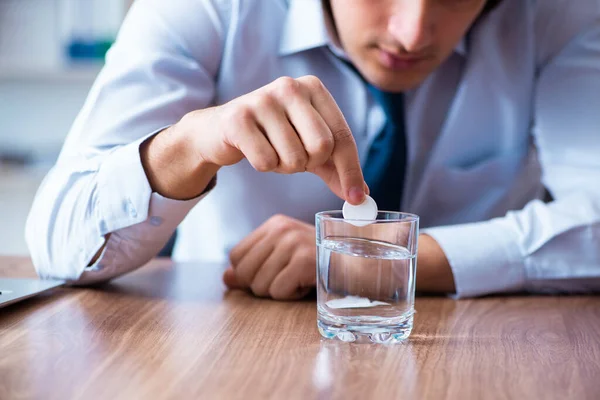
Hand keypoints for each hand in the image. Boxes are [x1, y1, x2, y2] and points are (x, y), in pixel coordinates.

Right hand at [141, 75, 366, 202]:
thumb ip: (335, 168)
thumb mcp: (308, 148)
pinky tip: (253, 150)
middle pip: (322, 146)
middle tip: (294, 157)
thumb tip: (360, 196)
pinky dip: (263, 166)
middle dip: (309, 164)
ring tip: (271, 150)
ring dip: (284, 166)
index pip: (342, 135)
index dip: (351, 170)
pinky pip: (266, 161)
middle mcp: (290, 87)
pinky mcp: (238, 118)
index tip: (356, 199)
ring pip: (293, 157)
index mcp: (314, 88)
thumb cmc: (272, 136)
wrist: (221, 130)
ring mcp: (262, 100)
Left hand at [223, 214, 315, 299]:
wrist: (356, 263)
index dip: (247, 272)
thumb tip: (226, 278)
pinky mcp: (304, 261)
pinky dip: (291, 295)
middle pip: (243, 272)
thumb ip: (253, 265)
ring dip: (279, 291)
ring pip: (259, 285)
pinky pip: (278, 291)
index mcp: (274, 225)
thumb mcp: (284, 256)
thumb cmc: (318, 261)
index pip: (236, 255)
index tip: (272, 272)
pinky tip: (306, 284)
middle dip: (261, 284)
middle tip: (285, 279)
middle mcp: (281, 230)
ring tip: (299, 280)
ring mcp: (293, 243)